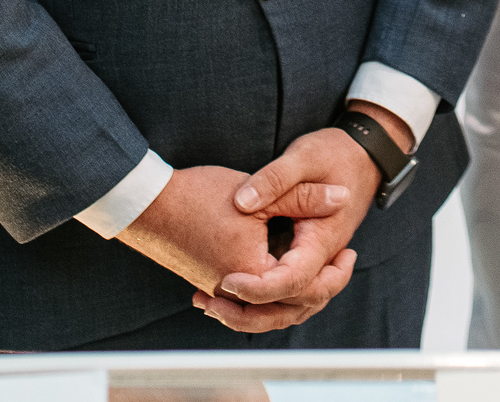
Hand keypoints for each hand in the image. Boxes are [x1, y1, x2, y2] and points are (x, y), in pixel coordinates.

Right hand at [116, 163, 335, 297]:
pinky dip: (271, 293)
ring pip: (269, 308)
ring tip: (318, 271)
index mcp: (253, 275)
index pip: (305, 288)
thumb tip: (343, 199)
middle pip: (288, 308)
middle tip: (341, 266)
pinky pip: (249, 301)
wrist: (149, 204)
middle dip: (320, 290)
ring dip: (295, 294)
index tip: (350, 253)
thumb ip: (304, 198)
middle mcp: (235, 294)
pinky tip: (280, 274)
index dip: (333, 273)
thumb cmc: (200, 195)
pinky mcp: (211, 285)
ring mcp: (220, 294)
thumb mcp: (262, 191)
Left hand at [198, 107, 410, 332]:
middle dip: (251, 314)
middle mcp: (324, 258)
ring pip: (293, 308)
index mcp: (322, 238)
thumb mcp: (302, 157)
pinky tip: (230, 291)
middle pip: (295, 306)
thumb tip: (243, 201)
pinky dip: (264, 302)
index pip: (293, 280)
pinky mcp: (309, 258)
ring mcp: (319, 261)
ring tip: (212, 306)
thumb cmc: (333, 153)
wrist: (361, 155)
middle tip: (211, 304)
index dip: (259, 288)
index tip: (226, 281)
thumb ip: (274, 178)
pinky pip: (291, 294)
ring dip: (254, 315)